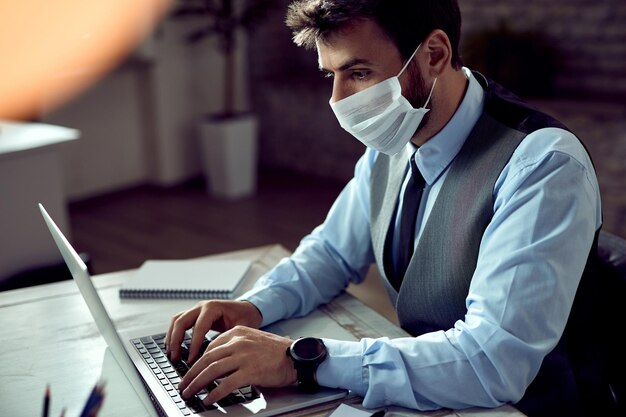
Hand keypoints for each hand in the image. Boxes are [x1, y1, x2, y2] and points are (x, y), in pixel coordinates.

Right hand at [165, 299, 262, 363]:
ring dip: (171, 337)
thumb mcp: (241, 328)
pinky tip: (173, 347)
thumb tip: (217, 360)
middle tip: (175, 358)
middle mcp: (202, 306)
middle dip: (176, 341)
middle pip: (181, 321)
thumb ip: (228, 341)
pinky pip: (179, 322)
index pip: (198, 327)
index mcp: (213, 307)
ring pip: (176, 320)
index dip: (193, 345)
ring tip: (171, 355)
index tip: (191, 361)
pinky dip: (174, 334)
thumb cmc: (246, 317)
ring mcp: (197, 309)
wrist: (249, 308)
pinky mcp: (195, 315)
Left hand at [178, 326, 296, 405]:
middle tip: (183, 384)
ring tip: (189, 393)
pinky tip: (208, 400)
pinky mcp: (250, 371)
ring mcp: (244, 357)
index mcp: (238, 332)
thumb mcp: (254, 340)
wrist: (296, 356)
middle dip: (191, 373)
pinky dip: (214, 393)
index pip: (210, 347)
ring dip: (197, 384)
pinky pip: (226, 384)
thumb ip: (236, 346)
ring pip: (212, 371)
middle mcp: (239, 342)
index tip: (192, 371)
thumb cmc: (277, 351)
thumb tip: (217, 362)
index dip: (198, 361)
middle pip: (207, 358)